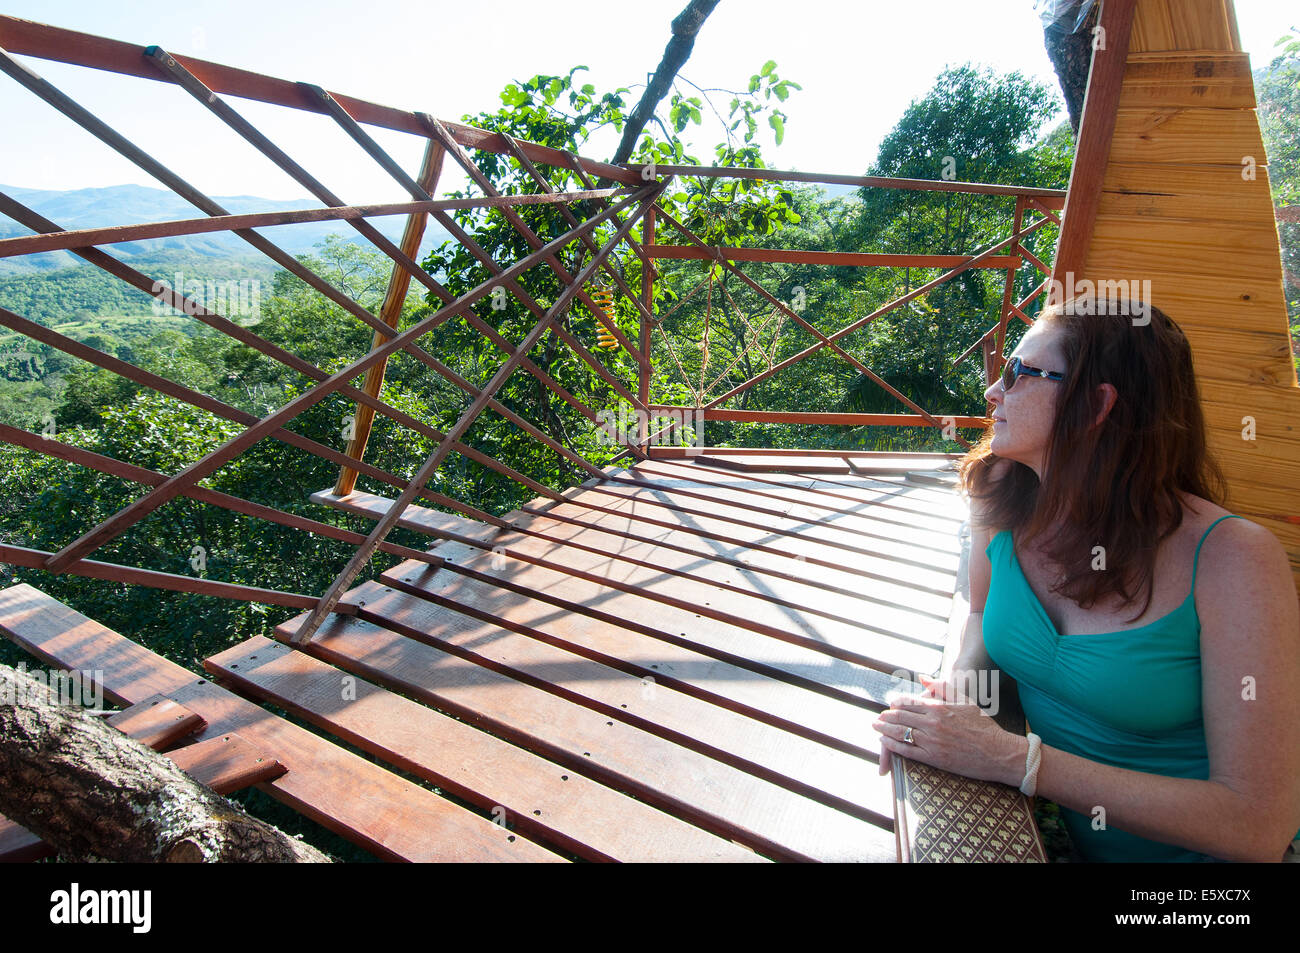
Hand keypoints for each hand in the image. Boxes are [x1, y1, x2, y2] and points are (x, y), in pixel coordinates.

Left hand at [872, 674, 1025, 784]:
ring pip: (900, 733)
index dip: (895, 704)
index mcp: (939, 707)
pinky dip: (892, 746)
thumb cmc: (983, 725)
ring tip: (876, 728)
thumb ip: (942, 687)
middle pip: (900, 717)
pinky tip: (885, 743)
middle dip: (885, 717)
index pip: (908, 702)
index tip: (891, 705)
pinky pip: (907, 751)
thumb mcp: (964, 700)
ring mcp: (932, 741)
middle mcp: (932, 723)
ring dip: (883, 730)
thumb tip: (923, 677)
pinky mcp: (934, 758)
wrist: (998, 752)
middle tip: (878, 718)